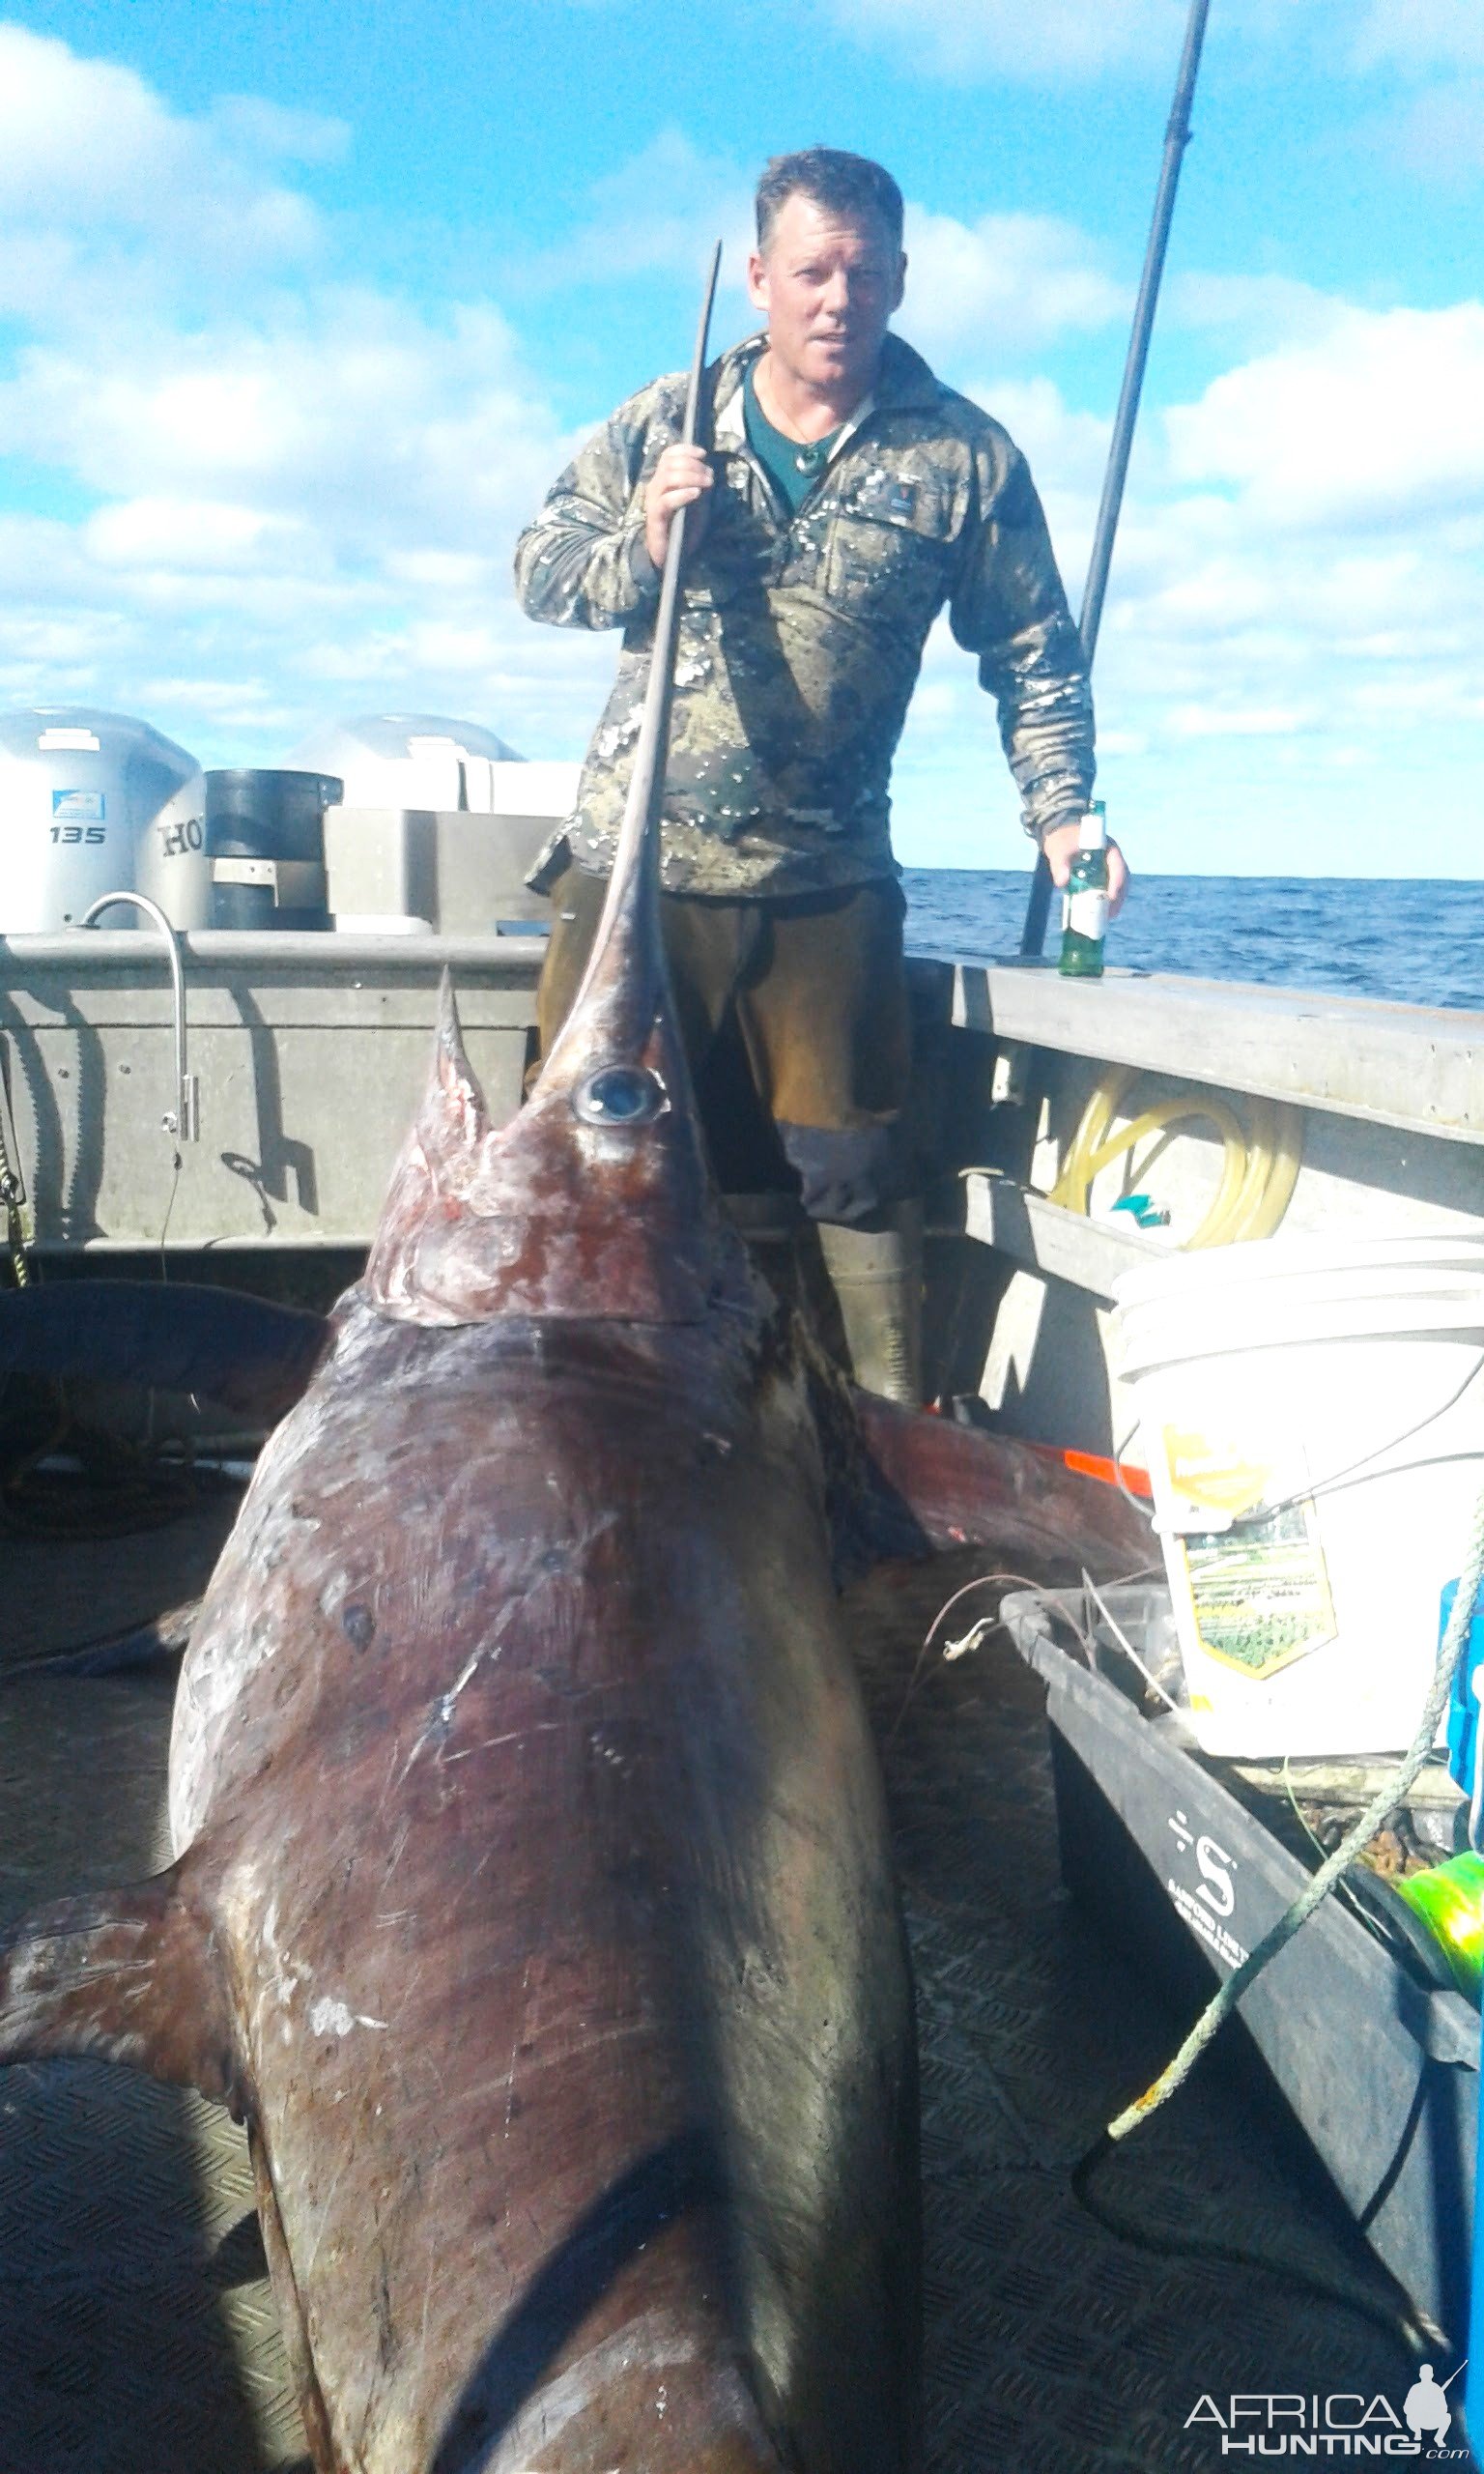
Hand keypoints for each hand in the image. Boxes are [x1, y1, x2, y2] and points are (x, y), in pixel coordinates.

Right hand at [644, 443, 712, 568]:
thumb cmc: (685, 527)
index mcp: (663, 480)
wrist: (673, 554)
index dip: (685, 450)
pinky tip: (696, 494)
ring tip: (706, 484)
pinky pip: (666, 501)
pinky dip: (683, 494)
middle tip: (710, 476)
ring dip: (691, 476)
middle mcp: (655, 487)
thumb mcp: (697, 501)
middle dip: (693, 465)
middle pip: (669, 463)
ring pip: (667, 478)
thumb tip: (709, 470)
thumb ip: (700, 485)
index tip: (703, 454)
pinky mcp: (655, 517)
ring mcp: (653, 501)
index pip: (668, 455)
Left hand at [1042, 820, 1128, 917]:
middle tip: (1110, 914)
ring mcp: (1108, 866)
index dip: (1117, 882)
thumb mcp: (1059, 850)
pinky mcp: (1102, 874)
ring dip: (1115, 901)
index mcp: (1107, 848)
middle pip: (1122, 878)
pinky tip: (1100, 913)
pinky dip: (1105, 899)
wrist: (1059, 835)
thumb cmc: (1061, 839)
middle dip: (1118, 897)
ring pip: (1118, 885)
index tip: (1110, 897)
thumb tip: (1061, 883)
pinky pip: (1108, 888)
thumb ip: (1060, 865)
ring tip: (1107, 917)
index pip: (1118, 865)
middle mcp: (1111, 858)